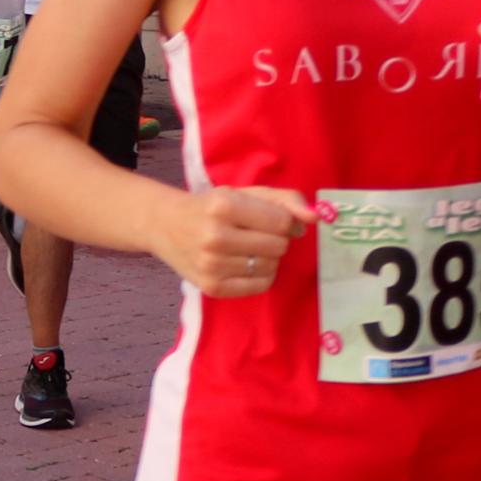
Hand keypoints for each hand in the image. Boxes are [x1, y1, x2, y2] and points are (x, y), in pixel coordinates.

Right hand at [161, 184, 315, 296]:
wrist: (166, 225)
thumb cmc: (212, 206)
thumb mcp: (246, 192)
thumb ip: (285, 200)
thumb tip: (314, 217)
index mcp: (224, 205)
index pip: (281, 222)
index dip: (286, 221)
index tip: (274, 219)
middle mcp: (215, 237)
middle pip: (278, 246)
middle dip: (276, 239)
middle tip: (257, 233)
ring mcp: (211, 266)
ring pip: (271, 267)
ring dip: (268, 257)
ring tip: (248, 247)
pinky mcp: (212, 288)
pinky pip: (260, 286)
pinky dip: (261, 275)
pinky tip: (246, 263)